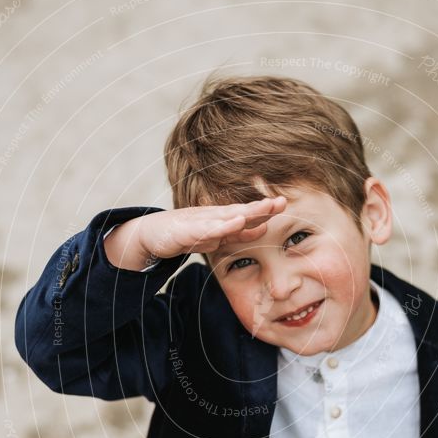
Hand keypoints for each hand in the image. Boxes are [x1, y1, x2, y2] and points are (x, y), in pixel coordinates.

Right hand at [138, 195, 287, 259]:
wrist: (152, 234)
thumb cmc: (186, 233)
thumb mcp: (217, 236)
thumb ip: (239, 234)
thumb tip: (262, 229)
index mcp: (224, 218)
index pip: (249, 213)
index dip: (266, 209)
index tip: (285, 203)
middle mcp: (215, 216)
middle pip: (243, 211)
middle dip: (262, 207)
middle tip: (282, 201)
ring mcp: (202, 223)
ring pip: (229, 218)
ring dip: (248, 213)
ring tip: (265, 208)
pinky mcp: (189, 231)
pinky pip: (209, 230)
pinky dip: (224, 226)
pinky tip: (236, 222)